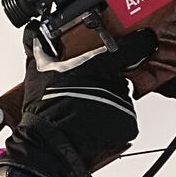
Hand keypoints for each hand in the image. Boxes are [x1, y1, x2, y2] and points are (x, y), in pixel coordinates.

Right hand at [0, 29, 155, 176]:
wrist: (48, 144)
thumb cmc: (44, 109)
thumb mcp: (37, 70)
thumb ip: (38, 46)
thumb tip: (33, 32)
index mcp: (101, 64)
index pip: (135, 47)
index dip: (139, 43)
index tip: (141, 41)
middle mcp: (117, 82)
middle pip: (122, 76)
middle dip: (108, 81)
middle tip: (88, 89)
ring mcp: (124, 104)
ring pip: (122, 98)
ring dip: (109, 102)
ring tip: (86, 109)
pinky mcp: (128, 125)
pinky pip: (126, 119)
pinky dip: (114, 121)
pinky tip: (94, 122)